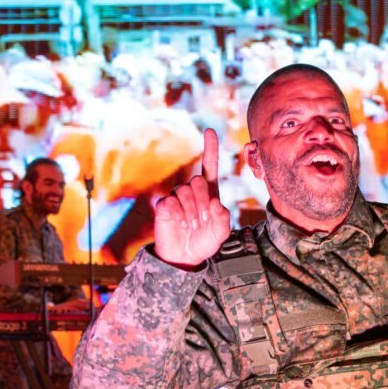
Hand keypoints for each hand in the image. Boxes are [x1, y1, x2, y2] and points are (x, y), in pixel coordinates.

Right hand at [151, 128, 233, 268]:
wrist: (185, 257)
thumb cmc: (204, 242)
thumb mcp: (221, 233)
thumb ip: (223, 219)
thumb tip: (215, 204)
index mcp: (209, 193)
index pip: (209, 166)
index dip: (210, 149)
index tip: (209, 131)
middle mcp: (192, 191)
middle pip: (198, 180)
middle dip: (202, 201)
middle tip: (202, 219)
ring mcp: (176, 197)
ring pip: (184, 191)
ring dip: (190, 211)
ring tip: (191, 225)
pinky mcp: (164, 205)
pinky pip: (171, 202)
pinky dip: (178, 215)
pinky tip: (179, 224)